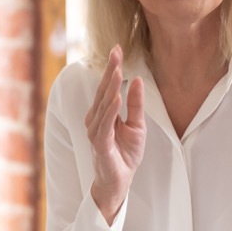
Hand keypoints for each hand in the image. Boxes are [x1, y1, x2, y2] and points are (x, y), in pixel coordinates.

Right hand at [86, 45, 145, 221]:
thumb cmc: (124, 154)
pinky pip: (105, 125)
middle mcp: (95, 121)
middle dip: (110, 71)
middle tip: (116, 51)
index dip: (112, 68)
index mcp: (103, 114)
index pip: (107, 87)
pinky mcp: (100, 145)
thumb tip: (136, 80)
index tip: (117, 48)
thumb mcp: (136, 126)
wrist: (119, 182)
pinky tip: (116, 98)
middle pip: (103, 92)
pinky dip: (110, 111)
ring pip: (103, 106)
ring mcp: (96, 133)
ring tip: (118, 70)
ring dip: (110, 87)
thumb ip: (135, 104)